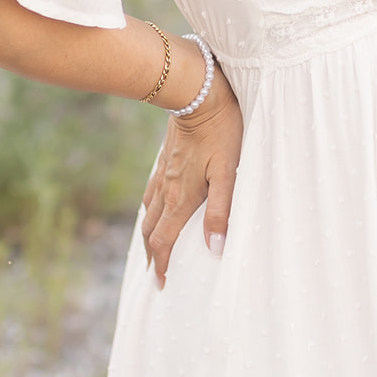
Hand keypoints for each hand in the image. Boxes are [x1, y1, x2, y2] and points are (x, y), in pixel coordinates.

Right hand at [141, 66, 241, 288]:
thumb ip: (221, 211)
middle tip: (155, 275)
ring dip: (148, 234)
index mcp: (181, 198)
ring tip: (152, 248)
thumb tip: (214, 249)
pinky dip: (150, 211)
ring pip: (149, 212)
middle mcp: (167, 189)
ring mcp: (162, 173)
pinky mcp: (165, 159)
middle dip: (152, 255)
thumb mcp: (227, 172)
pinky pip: (151, 193)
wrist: (196, 92)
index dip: (162, 265)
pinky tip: (155, 208)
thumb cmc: (220, 131)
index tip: (162, 284)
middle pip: (151, 230)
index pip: (164, 240)